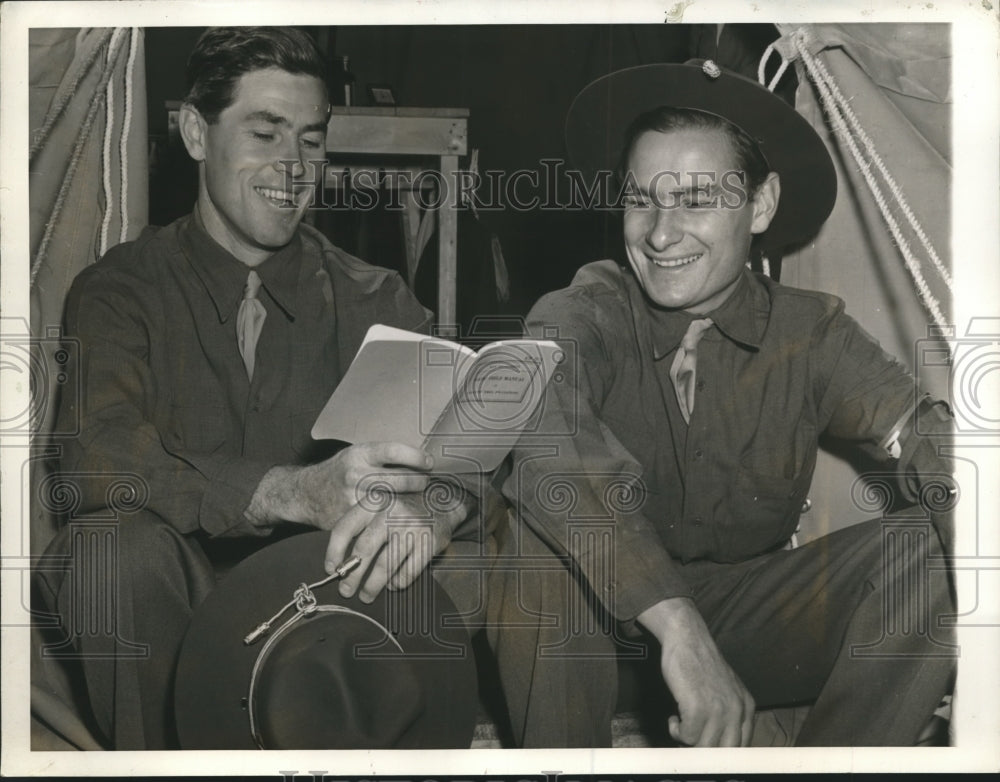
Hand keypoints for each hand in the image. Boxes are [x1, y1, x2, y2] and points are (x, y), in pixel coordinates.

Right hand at [247, 442, 433, 528]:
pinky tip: (406, 518)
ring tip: (423, 501)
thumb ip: (381, 457)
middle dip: (418, 482)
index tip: (430, 462)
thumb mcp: (356, 454)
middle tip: (428, 484)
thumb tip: (421, 459)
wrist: (307, 494)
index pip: (393, 451)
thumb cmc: (340, 471)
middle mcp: (355, 474)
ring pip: (391, 501)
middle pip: (397, 479)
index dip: (415, 457)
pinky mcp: (350, 519)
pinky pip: (378, 520)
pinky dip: (394, 519)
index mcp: (359, 454)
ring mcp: (352, 498)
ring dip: (411, 502)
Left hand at [325, 478, 472, 601]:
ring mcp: (412, 526)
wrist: (442, 499)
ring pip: (386, 565)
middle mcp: (392, 512)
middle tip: (345, 591)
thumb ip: (360, 526)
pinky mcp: (430, 541)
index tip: (330, 570)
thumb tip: (337, 563)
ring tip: (366, 596)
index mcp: (374, 502)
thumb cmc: (401, 508)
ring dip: (372, 586)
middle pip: (364, 550)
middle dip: (352, 575)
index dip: (334, 552)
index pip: (345, 528)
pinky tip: (392, 585)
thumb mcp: (379, 505)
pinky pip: (408, 571)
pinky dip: (397, 582)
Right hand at [638, 597, 754, 746]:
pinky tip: (674, 718)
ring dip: (688, 740)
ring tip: (680, 724)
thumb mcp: (726, 689)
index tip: (708, 753)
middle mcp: (738, 710)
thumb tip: (720, 744)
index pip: (743, 746)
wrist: (687, 638)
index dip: (724, 755)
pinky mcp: (698, 707)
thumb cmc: (700, 663)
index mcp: (747, 706)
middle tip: (691, 740)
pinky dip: (676, 731)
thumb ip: (730, 713)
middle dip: (705, 752)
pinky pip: (687, 736)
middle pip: (726, 752)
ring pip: (705, 747)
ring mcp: (719, 709)